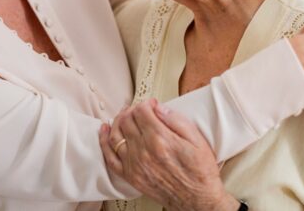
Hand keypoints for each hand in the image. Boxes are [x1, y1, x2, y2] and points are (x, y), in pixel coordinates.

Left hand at [99, 99, 239, 210]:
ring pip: (116, 134)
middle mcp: (144, 151)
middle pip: (127, 120)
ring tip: (124, 116)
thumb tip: (159, 107)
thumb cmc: (199, 172)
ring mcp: (135, 164)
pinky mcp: (130, 176)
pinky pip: (110, 157)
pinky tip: (105, 131)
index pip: (141, 111)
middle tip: (140, 110)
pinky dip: (104, 141)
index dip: (146, 103)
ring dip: (117, 120)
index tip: (152, 104)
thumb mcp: (196, 140)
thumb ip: (176, 120)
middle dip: (132, 110)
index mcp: (161, 139)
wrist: (197, 200)